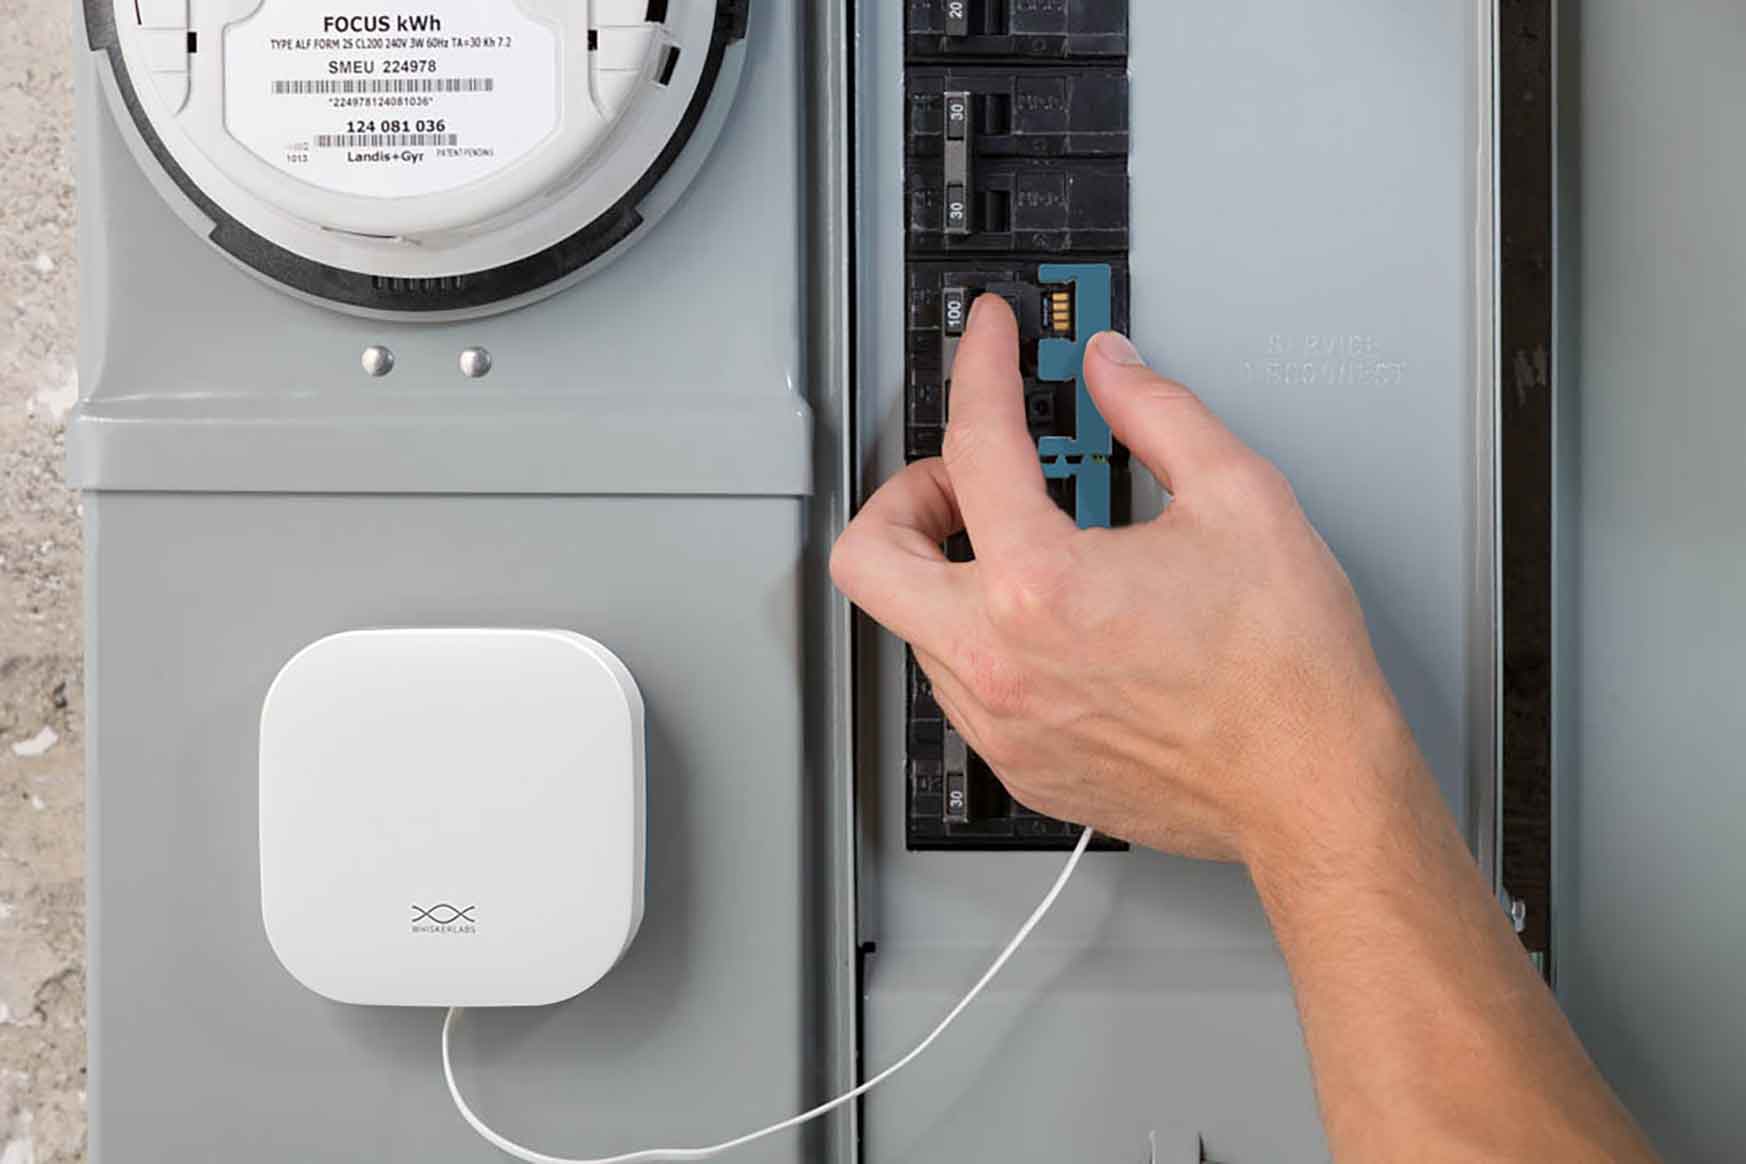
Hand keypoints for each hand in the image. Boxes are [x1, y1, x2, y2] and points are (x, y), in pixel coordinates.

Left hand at [832, 295, 1424, 863]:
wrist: (1314, 790)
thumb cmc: (1288, 673)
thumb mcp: (1240, 498)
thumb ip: (1158, 412)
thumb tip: (1112, 369)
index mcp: (1041, 585)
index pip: (973, 444)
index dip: (981, 366)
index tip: (990, 341)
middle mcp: (998, 661)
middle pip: (867, 557)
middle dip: (903, 495)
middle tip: (962, 478)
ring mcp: (1001, 722)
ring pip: (912, 624)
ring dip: (949, 569)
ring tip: (1026, 546)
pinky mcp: (1019, 765)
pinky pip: (957, 684)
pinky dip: (981, 635)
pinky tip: (1048, 619)